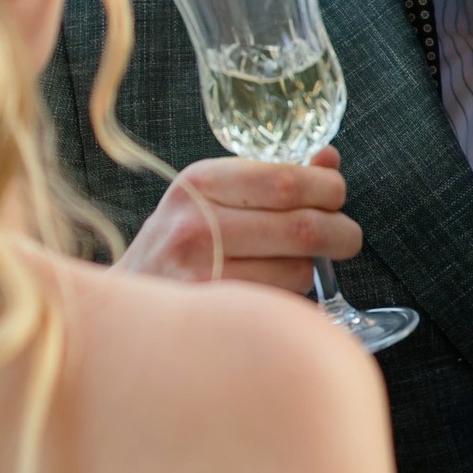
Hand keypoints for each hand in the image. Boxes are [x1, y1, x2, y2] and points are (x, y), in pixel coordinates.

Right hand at [125, 149, 360, 292]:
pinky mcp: (213, 312)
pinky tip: (274, 292)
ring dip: (311, 270)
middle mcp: (197, 224)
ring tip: (291, 266)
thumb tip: (329, 160)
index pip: (286, 179)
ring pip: (298, 270)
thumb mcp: (212, 196)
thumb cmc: (178, 244)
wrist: (126, 305)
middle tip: (346, 238)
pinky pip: (283, 304)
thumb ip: (271, 176)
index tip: (335, 197)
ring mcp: (201, 272)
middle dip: (341, 233)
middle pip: (303, 227)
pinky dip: (293, 298)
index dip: (328, 189)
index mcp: (201, 182)